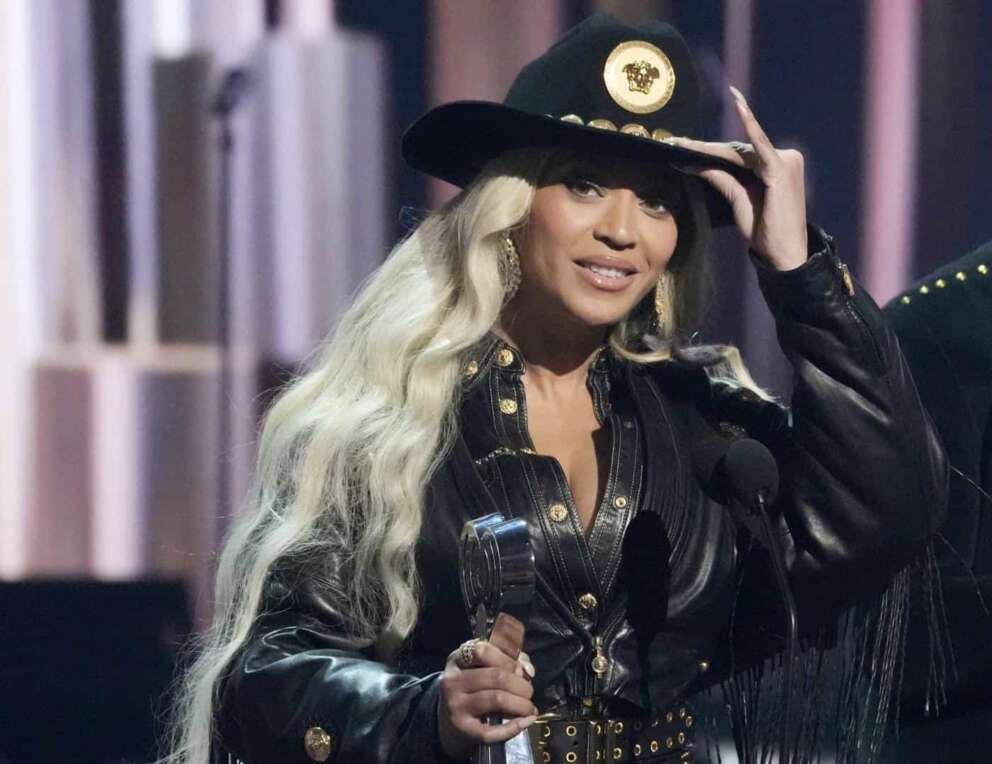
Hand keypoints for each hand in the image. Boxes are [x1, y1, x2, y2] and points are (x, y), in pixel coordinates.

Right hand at [438, 614, 537, 759]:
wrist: (448, 722)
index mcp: (458, 659)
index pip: (484, 651)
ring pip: (497, 699)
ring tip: (529, 708)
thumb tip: (527, 670)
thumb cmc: (471, 689)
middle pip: (497, 676)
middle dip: (521, 685)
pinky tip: (526, 721)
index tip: (522, 670)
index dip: (509, 660)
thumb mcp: (482, 667)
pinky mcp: (462, 729)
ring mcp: (456, 706)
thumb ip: (508, 660)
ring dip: (522, 704)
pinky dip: (514, 727)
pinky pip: (492, 730)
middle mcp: (453, 681)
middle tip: (529, 692)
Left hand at [668, 86, 807, 270]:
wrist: (784, 253)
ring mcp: (784, 160)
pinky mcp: (781, 167)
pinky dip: (749, 124)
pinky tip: (739, 105)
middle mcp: (782, 158)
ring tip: (681, 143)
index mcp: (773, 166)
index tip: (684, 145)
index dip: (709, 150)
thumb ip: (721, 179)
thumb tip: (694, 164)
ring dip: (709, 148)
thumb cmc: (763, 229)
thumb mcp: (737, 200)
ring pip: (739, 151)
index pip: (737, 155)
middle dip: (704, 149)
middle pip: (736, 151)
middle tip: (675, 142)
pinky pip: (759, 145)